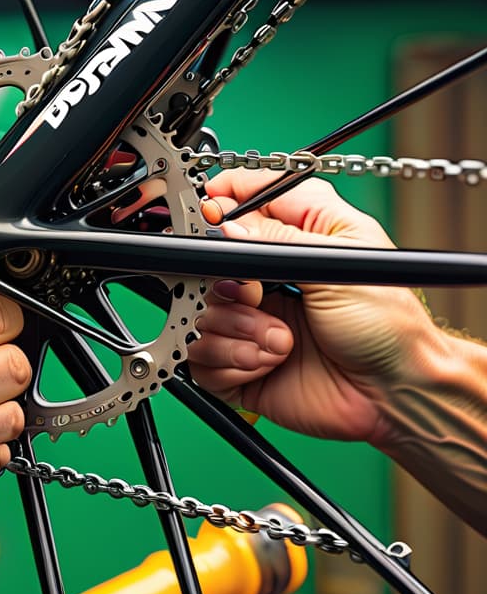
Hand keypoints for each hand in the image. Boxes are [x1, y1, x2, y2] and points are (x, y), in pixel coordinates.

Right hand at [190, 171, 444, 442]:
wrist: (393, 393)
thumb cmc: (388, 327)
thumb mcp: (339, 264)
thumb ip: (276, 239)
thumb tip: (226, 223)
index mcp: (298, 238)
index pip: (246, 200)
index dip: (221, 202)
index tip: (208, 215)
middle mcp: (268, 278)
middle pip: (208, 263)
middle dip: (227, 285)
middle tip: (257, 296)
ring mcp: (250, 322)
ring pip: (200, 312)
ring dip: (238, 330)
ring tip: (280, 341)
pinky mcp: (238, 363)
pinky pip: (201, 357)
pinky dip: (233, 361)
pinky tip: (268, 362)